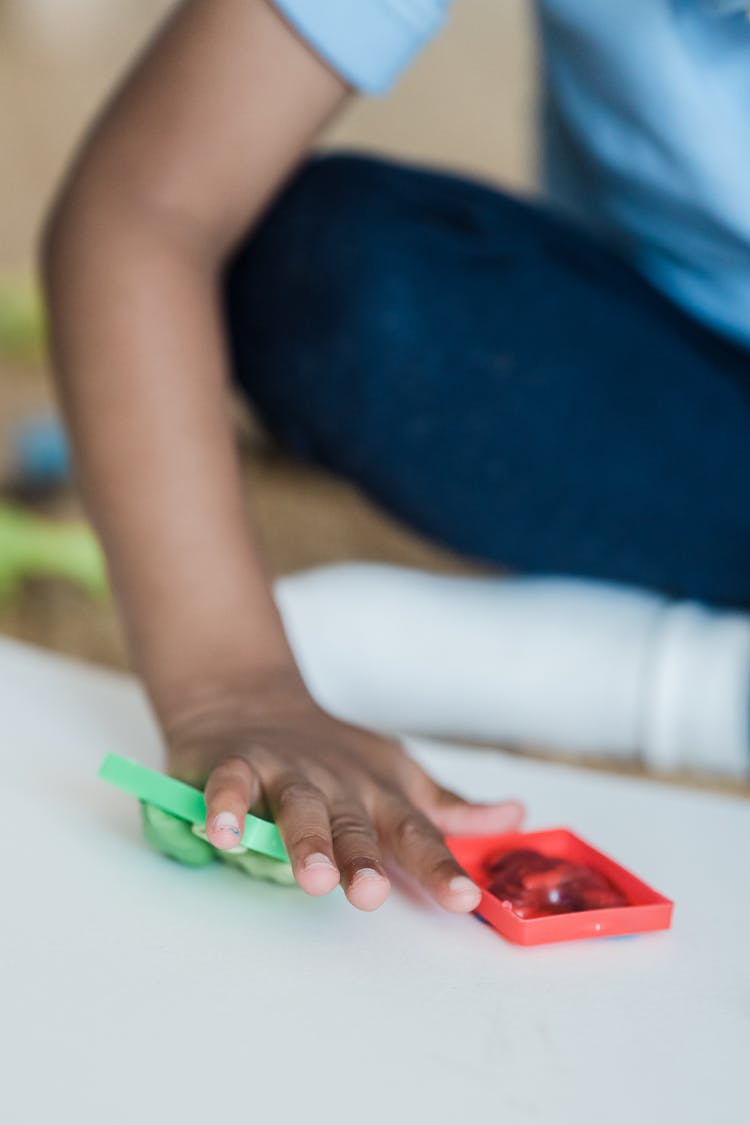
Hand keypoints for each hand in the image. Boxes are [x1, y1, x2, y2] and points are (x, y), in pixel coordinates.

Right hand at [165, 677, 523, 912]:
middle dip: (362, 859)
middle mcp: (336, 783)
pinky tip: (225, 834)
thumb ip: (446, 808)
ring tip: (313, 878)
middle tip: (371, 895)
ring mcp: (286, 771)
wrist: (252, 699)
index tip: (464, 901)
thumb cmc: (333, 754)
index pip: (415, 832)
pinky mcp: (237, 762)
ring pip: (298, 806)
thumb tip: (513, 815)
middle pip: (353, 824)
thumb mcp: (396, 776)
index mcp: (378, 793)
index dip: (439, 866)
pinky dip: (226, 807)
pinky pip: (230, 785)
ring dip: (305, 840)